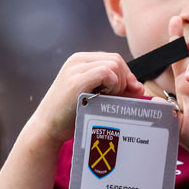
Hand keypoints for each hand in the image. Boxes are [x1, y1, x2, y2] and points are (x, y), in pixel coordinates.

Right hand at [30, 52, 145, 143]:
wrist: (47, 129)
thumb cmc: (73, 115)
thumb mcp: (99, 98)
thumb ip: (119, 90)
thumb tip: (140, 86)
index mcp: (82, 61)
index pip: (115, 59)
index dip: (126, 76)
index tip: (125, 94)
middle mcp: (77, 60)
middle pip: (117, 60)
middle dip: (124, 80)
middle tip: (115, 99)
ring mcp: (75, 69)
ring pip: (114, 65)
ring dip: (118, 84)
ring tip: (106, 100)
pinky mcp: (75, 81)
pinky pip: (106, 72)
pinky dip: (112, 85)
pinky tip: (103, 98)